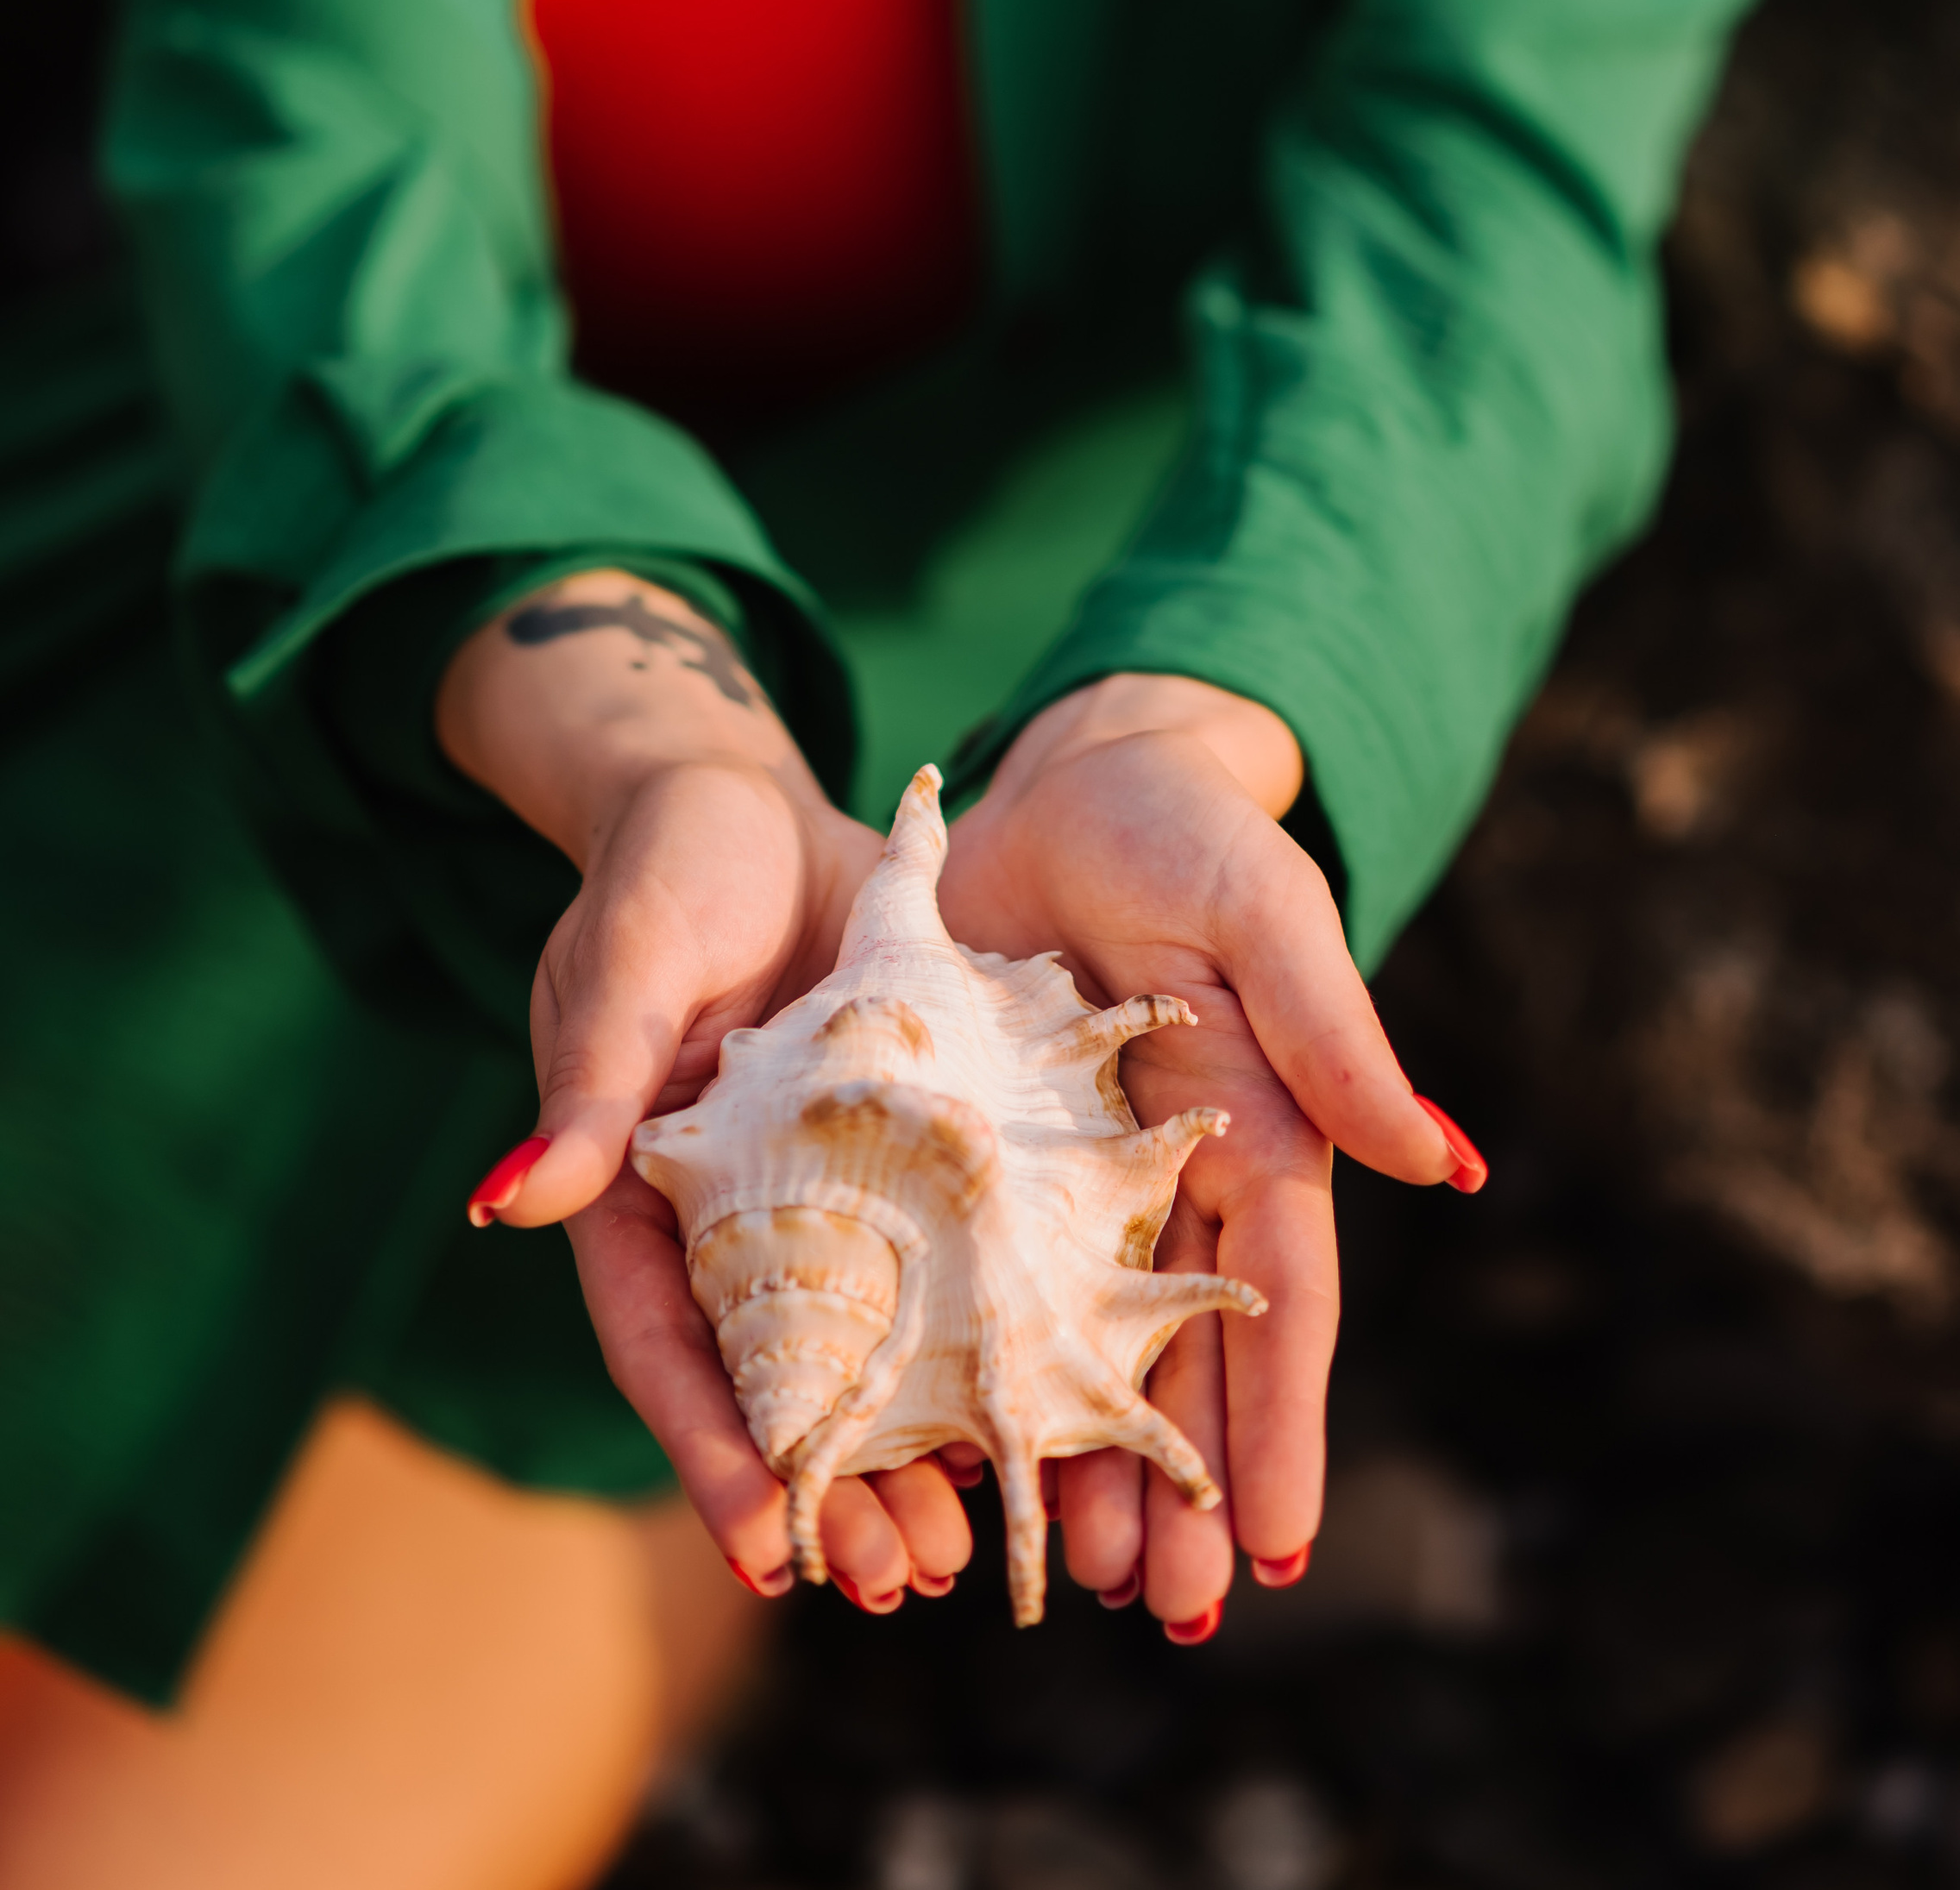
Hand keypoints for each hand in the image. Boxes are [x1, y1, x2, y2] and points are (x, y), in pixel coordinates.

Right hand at [437, 571, 974, 1607]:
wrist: (748, 795)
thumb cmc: (666, 867)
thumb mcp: (626, 966)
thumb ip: (588, 1084)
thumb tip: (510, 1200)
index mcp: (636, 1193)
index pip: (666, 1348)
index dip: (712, 1452)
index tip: (768, 1555)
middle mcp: (725, 1211)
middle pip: (776, 1374)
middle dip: (832, 1485)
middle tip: (904, 1579)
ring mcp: (817, 1184)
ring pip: (865, 1338)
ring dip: (909, 1438)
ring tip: (970, 1540)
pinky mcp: (901, 1144)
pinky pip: (940, 1254)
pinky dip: (974, 1329)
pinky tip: (1033, 1401)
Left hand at [937, 675, 1465, 1632]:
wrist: (1062, 772)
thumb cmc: (1182, 827)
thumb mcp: (1265, 915)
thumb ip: (1334, 1035)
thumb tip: (1439, 1161)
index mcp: (1254, 1134)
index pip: (1277, 1306)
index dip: (1281, 1425)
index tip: (1282, 1547)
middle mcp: (1166, 1178)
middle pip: (1182, 1357)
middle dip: (1186, 1485)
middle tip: (1174, 1612)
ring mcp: (1069, 1174)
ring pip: (1083, 1344)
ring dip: (1088, 1457)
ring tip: (1084, 1579)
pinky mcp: (976, 1150)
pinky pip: (977, 1277)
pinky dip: (978, 1366)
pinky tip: (955, 1453)